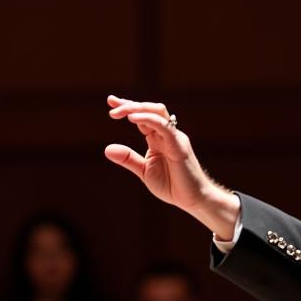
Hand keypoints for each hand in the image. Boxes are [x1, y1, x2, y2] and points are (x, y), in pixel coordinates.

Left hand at [105, 95, 239, 237]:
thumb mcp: (144, 171)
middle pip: (150, 109)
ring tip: (119, 110)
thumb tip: (107, 149)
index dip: (128, 106)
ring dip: (137, 108)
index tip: (111, 101)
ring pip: (157, 112)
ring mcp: (175, 137)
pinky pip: (164, 127)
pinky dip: (148, 119)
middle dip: (130, 104)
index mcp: (158, 139)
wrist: (193, 199)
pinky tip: (133, 118)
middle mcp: (167, 134)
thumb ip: (128, 159)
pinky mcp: (179, 145)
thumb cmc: (172, 186)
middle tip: (112, 104)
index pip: (142, 117)